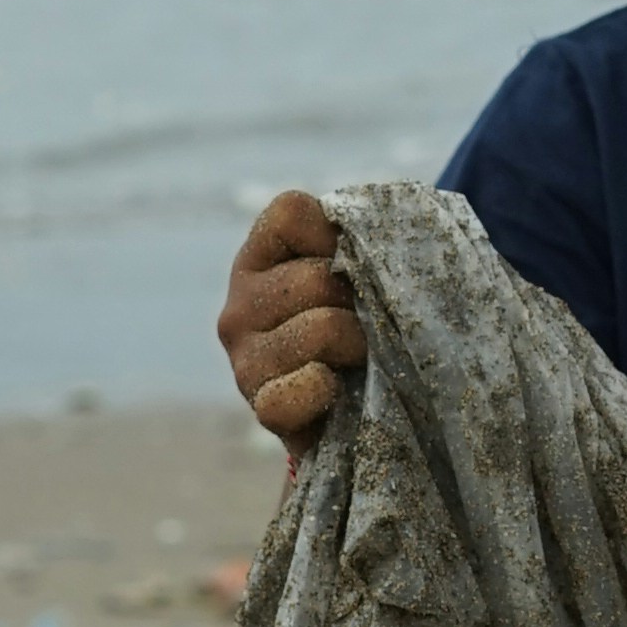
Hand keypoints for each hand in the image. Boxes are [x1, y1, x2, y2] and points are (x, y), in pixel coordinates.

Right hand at [218, 189, 363, 442]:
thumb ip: (361, 241)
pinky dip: (325, 391)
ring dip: (358, 345)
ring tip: (360, 358)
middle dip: (361, 300)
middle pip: (318, 277)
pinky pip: (297, 392)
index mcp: (258, 260)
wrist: (359, 414)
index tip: (355, 265)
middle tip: (369, 324)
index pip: (290, 213)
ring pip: (322, 329)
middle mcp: (238, 307)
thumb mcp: (359, 274)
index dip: (338, 235)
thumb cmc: (363, 328)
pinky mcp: (262, 407)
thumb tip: (387, 239)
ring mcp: (244, 360)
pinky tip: (335, 390)